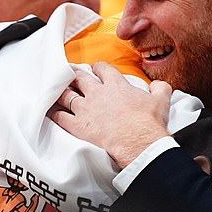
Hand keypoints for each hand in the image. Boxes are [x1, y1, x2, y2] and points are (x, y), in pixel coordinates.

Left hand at [50, 62, 171, 167]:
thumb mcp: (161, 101)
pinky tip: (50, 111)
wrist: (138, 143)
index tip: (96, 69)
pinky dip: (53, 113)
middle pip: (80, 78)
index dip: (98, 68)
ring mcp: (85, 109)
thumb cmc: (148, 123)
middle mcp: (97, 93)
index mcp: (116, 85)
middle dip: (74, 74)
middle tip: (69, 72)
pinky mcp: (77, 126)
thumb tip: (159, 85)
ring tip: (56, 89)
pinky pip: (60, 116)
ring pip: (66, 95)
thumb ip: (160, 88)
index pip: (103, 69)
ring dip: (60, 91)